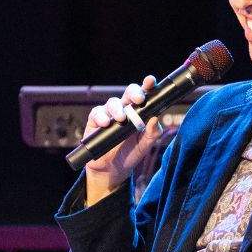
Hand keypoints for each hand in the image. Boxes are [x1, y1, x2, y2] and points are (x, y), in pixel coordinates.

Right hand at [83, 77, 163, 204]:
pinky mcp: (95, 122)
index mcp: (138, 112)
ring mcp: (109, 114)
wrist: (112, 170)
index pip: (144, 95)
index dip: (147, 86)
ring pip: (112, 102)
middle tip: (139, 100)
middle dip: (134, 93)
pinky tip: (105, 123)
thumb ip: (153, 133)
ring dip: (117, 109)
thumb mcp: (145, 146)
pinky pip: (96, 113)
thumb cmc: (130, 154)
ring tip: (121, 119)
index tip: (151, 82)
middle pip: (128, 93)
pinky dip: (101, 117)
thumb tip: (156, 119)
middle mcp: (124, 110)